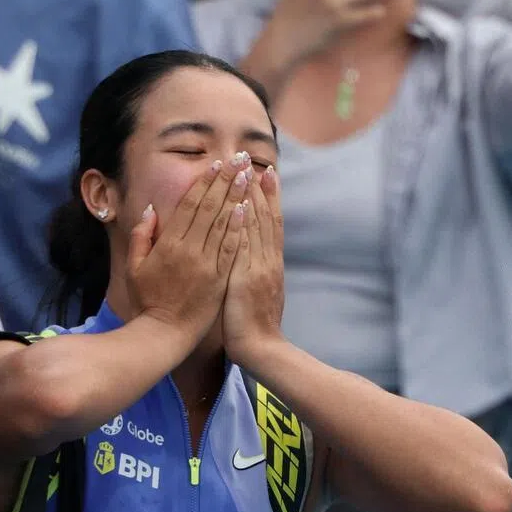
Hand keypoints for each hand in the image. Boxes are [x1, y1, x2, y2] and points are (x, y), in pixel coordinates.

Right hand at [128, 153, 249, 342]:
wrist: (165, 333)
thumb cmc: (147, 300)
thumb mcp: (134, 267)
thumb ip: (141, 236)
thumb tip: (151, 210)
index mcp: (168, 245)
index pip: (189, 206)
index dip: (204, 183)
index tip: (216, 164)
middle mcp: (188, 250)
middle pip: (210, 208)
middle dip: (225, 181)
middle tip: (238, 160)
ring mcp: (206, 264)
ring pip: (223, 224)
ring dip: (236, 197)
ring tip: (247, 176)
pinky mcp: (219, 278)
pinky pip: (231, 248)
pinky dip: (239, 228)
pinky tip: (247, 210)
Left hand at [223, 164, 284, 369]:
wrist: (262, 350)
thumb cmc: (254, 326)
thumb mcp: (257, 293)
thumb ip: (254, 271)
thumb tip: (250, 256)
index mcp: (269, 264)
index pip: (270, 223)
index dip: (268, 198)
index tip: (264, 172)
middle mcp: (268, 262)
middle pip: (266, 218)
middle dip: (261, 189)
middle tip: (257, 161)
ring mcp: (259, 269)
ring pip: (258, 227)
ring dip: (253, 198)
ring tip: (249, 172)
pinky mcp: (247, 279)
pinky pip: (246, 247)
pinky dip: (245, 226)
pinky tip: (241, 207)